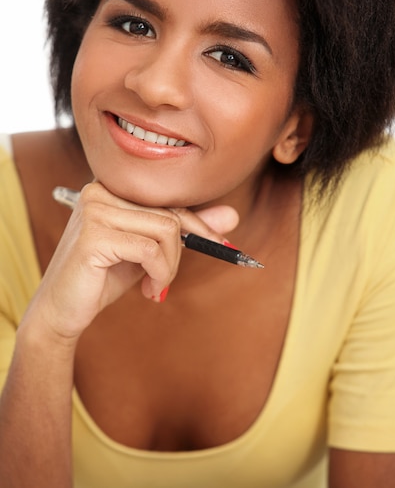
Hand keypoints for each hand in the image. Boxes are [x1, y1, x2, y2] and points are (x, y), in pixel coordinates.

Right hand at [22, 182, 238, 343]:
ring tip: (155, 285)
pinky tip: (148, 290)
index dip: (199, 224)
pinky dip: (159, 273)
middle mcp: (99, 190)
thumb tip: (232, 215)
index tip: (222, 244)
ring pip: (165, 230)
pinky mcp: (93, 235)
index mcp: (111, 187)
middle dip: (181, 251)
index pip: (168, 199)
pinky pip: (150, 250)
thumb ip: (186, 229)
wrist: (61, 309)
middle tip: (168, 279)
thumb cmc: (103, 277)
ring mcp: (94, 210)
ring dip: (169, 266)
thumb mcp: (149, 250)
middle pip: (170, 213)